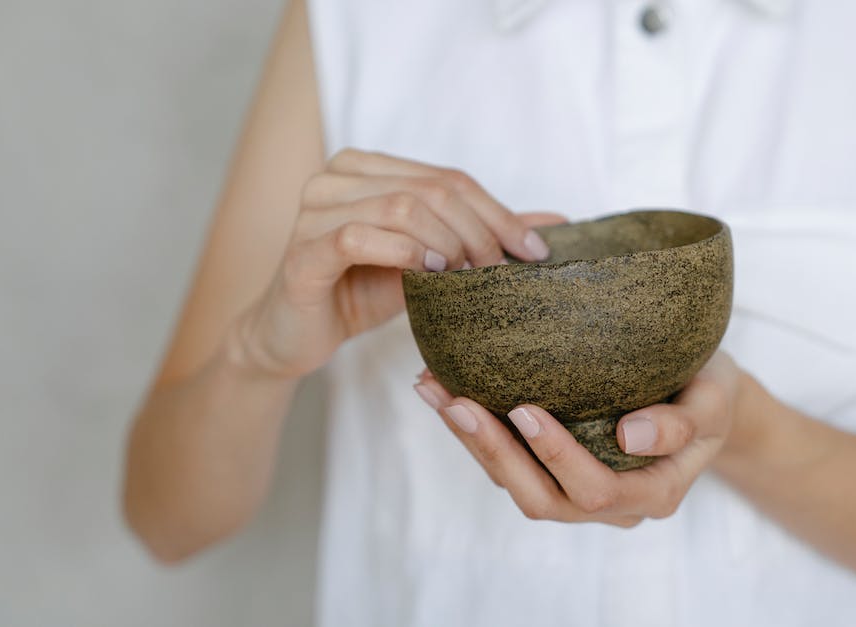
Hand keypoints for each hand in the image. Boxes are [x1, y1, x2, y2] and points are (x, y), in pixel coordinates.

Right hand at [233, 149, 562, 378]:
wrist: (297, 335)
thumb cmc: (363, 291)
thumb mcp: (431, 260)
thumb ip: (483, 235)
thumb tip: (558, 222)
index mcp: (366, 167)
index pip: (449, 178)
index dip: (498, 212)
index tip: (534, 252)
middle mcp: (336, 176)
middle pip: (431, 189)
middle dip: (480, 231)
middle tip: (504, 272)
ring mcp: (313, 209)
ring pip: (401, 207)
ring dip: (449, 243)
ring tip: (470, 277)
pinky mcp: (302, 250)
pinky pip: (359, 236)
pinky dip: (405, 252)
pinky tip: (430, 273)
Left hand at [414, 352, 743, 526]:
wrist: (705, 390)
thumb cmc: (712, 389)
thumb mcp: (716, 399)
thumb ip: (683, 423)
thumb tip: (631, 435)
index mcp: (653, 493)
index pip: (595, 489)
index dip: (556, 455)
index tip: (524, 408)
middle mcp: (612, 504)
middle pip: (542, 498)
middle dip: (493, 452)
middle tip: (455, 401)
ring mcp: (579, 490)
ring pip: (516, 484)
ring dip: (471, 442)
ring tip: (434, 391)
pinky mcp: (556, 468)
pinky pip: (510, 462)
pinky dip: (474, 430)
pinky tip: (444, 390)